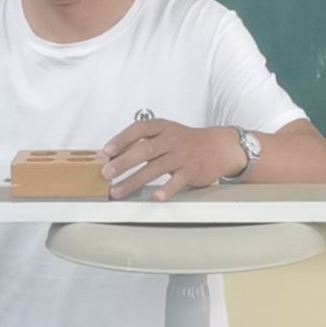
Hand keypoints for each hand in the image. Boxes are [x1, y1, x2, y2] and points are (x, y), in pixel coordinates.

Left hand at [101, 121, 246, 202]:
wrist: (218, 147)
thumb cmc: (185, 141)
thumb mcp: (165, 134)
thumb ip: (143, 142)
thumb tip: (114, 155)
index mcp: (163, 128)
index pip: (139, 129)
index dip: (122, 139)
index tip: (107, 150)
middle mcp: (172, 140)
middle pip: (145, 150)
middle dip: (124, 162)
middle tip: (107, 173)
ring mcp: (182, 156)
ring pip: (156, 168)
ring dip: (134, 181)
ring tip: (118, 191)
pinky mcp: (191, 171)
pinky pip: (177, 182)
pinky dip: (166, 190)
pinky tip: (154, 198)